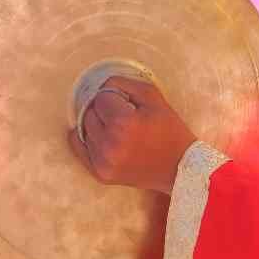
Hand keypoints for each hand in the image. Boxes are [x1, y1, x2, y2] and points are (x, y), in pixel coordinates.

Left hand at [67, 76, 196, 194]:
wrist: (180, 168)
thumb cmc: (170, 131)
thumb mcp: (153, 97)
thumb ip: (124, 83)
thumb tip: (102, 85)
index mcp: (123, 123)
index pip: (100, 98)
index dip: (114, 97)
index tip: (126, 103)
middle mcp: (110, 144)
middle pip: (89, 113)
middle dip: (104, 111)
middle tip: (123, 116)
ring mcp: (103, 162)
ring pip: (84, 129)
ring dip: (97, 126)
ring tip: (118, 131)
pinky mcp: (101, 174)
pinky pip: (78, 149)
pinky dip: (84, 139)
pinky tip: (99, 136)